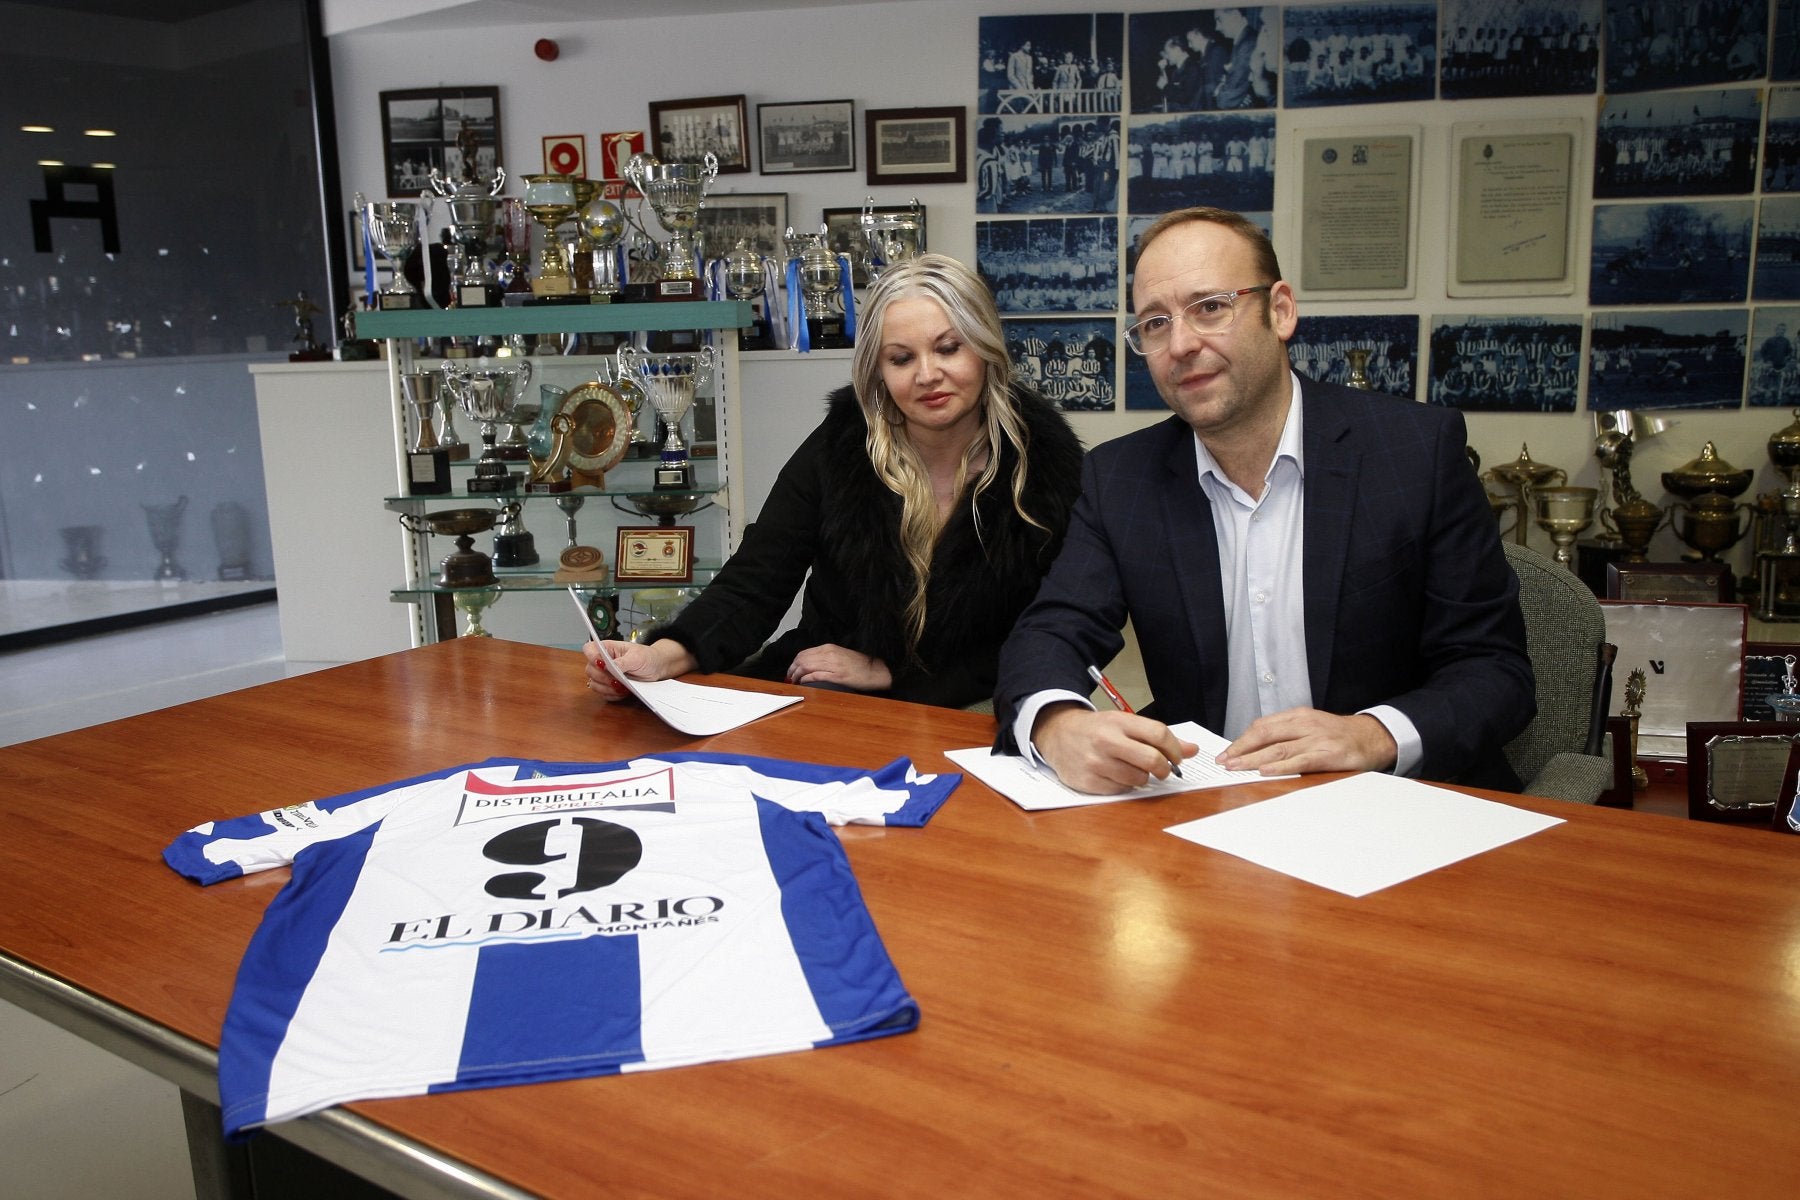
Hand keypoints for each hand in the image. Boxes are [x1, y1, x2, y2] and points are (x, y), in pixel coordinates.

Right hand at [582, 638, 695, 702]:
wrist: (657, 668)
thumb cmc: (647, 657)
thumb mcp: (637, 657)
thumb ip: (621, 662)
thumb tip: (608, 666)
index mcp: (607, 648)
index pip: (589, 650)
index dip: (592, 658)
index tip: (603, 665)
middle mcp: (602, 661)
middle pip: (590, 670)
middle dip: (604, 678)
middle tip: (618, 680)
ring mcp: (604, 675)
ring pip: (594, 684)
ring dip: (608, 689)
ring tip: (623, 687)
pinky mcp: (608, 687)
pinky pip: (603, 694)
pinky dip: (612, 695)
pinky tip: (623, 692)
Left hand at [784, 644, 891, 691]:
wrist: (877, 670)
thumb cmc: (860, 665)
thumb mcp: (840, 655)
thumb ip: (826, 657)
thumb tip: (810, 665)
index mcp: (829, 648)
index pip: (803, 653)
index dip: (793, 663)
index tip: (791, 671)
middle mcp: (829, 654)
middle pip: (801, 660)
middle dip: (791, 670)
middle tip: (789, 678)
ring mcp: (833, 665)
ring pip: (806, 667)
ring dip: (796, 676)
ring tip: (794, 682)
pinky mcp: (837, 676)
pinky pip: (816, 676)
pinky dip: (806, 680)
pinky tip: (803, 684)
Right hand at [1032, 704, 1198, 794]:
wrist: (1057, 734)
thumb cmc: (1096, 729)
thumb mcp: (1125, 724)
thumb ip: (1158, 737)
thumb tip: (1192, 750)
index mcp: (1119, 722)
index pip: (1159, 735)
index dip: (1175, 749)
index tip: (1176, 757)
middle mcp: (1107, 741)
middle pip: (1152, 760)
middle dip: (1164, 768)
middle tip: (1162, 769)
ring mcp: (1096, 763)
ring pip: (1139, 779)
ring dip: (1142, 777)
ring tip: (1131, 768)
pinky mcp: (1088, 782)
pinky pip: (1121, 790)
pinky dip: (1124, 785)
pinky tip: (1115, 775)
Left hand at [1216, 708, 1396, 775]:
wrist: (1372, 737)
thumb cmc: (1337, 735)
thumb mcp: (1310, 727)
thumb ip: (1286, 735)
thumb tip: (1254, 750)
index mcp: (1298, 716)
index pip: (1262, 726)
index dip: (1241, 740)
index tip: (1225, 753)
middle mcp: (1305, 724)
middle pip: (1265, 735)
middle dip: (1241, 749)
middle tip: (1223, 762)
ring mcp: (1317, 739)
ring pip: (1278, 749)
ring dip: (1253, 759)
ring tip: (1236, 768)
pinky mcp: (1329, 755)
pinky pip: (1300, 762)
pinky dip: (1281, 767)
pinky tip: (1265, 771)